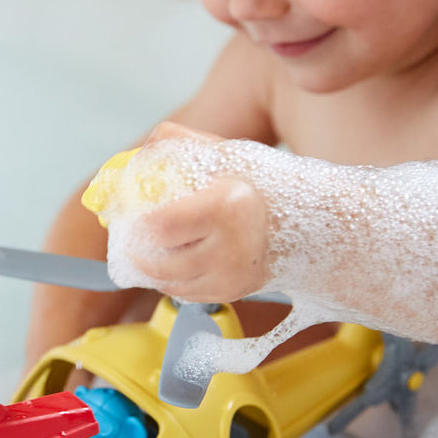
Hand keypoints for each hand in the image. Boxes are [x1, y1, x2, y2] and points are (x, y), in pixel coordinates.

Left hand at [119, 123, 271, 302]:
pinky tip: (174, 259)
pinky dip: (171, 280)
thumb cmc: (254, 180)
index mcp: (226, 207)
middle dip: (138, 251)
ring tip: (149, 248)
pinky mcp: (233, 294)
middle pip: (159, 263)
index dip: (138, 224)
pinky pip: (186, 293)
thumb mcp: (219, 152)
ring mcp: (233, 277)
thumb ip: (173, 143)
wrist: (306, 218)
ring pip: (168, 283)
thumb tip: (133, 159)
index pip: (161, 228)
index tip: (131, 216)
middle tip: (130, 237)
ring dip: (150, 269)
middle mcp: (232, 249)